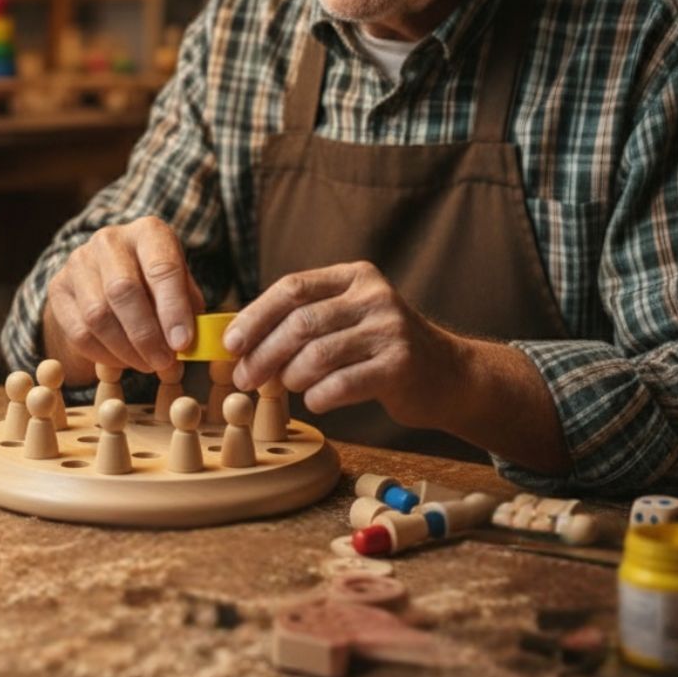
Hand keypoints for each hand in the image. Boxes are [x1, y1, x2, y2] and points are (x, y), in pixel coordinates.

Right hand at [45, 217, 204, 374]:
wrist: (109, 275)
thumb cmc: (156, 283)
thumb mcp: (180, 287)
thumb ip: (188, 312)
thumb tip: (188, 346)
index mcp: (149, 231)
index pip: (161, 268)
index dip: (173, 309)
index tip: (182, 343)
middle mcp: (110, 240)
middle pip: (123, 290)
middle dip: (146, 335)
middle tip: (164, 363)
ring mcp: (79, 261)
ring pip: (97, 315)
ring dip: (125, 350)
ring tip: (147, 365)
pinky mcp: (58, 287)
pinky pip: (79, 332)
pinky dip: (104, 354)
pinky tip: (122, 361)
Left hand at [225, 261, 464, 427]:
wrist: (448, 375)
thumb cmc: (380, 348)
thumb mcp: (347, 317)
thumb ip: (302, 319)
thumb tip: (238, 339)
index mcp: (354, 276)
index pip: (292, 288)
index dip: (255, 316)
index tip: (230, 343)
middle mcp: (374, 296)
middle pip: (300, 323)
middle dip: (263, 353)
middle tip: (244, 378)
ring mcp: (391, 329)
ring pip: (317, 354)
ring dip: (290, 377)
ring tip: (285, 387)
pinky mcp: (401, 365)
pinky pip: (342, 384)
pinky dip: (319, 397)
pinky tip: (316, 400)